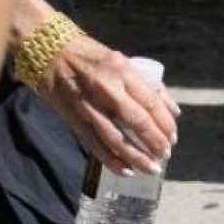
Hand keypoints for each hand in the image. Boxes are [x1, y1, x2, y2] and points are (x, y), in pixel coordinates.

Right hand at [37, 32, 179, 174]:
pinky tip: (126, 170)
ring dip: (136, 157)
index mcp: (123, 72)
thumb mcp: (123, 62)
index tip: (173, 137)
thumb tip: (174, 111)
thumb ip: (149, 86)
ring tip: (151, 168)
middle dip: (154, 142)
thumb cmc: (92, 56)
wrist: (49, 53)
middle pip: (136, 122)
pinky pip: (95, 145)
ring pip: (116, 139)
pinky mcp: (74, 119)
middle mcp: (107, 89)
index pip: (151, 102)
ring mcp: (89, 106)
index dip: (165, 123)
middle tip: (165, 155)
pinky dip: (111, 160)